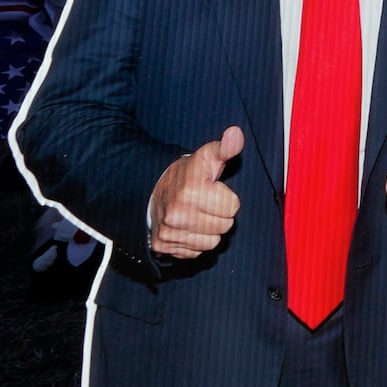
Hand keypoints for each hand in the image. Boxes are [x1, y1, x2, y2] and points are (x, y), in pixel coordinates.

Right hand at [149, 126, 243, 257]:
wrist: (150, 190)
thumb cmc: (185, 175)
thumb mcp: (206, 157)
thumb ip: (225, 148)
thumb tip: (236, 133)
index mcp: (190, 192)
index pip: (233, 207)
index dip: (226, 197)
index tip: (212, 190)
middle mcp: (177, 215)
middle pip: (225, 226)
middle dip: (220, 214)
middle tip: (206, 204)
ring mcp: (168, 233)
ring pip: (212, 242)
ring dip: (209, 230)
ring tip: (198, 215)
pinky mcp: (163, 246)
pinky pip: (196, 252)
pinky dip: (195, 242)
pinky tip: (188, 227)